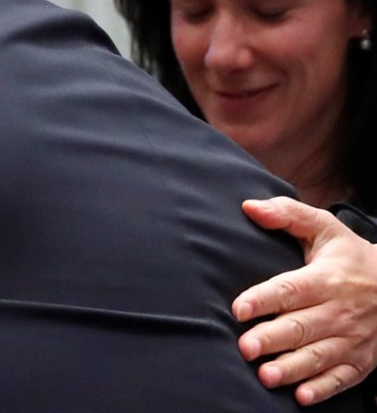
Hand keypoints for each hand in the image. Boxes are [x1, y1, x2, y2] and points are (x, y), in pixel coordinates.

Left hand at [233, 196, 376, 404]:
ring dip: (293, 368)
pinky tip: (301, 397)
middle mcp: (339, 311)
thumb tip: (249, 206)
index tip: (238, 308)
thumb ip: (287, 214)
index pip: (291, 289)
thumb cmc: (350, 256)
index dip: (264, 299)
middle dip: (273, 338)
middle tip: (245, 347)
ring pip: (320, 356)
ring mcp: (352, 338)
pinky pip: (342, 378)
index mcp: (326, 279)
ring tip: (265, 375)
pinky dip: (323, 389)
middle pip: (302, 326)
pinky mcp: (361, 361)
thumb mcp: (324, 228)